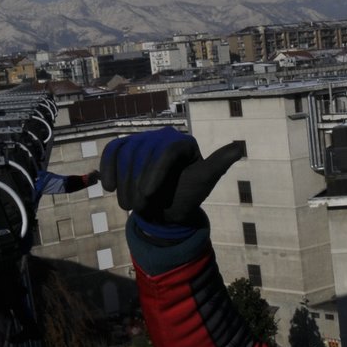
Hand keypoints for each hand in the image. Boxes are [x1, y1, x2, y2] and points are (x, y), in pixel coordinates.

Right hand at [100, 128, 244, 226]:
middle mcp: (162, 136)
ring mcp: (142, 141)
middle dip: (138, 182)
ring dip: (124, 182)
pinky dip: (107, 167)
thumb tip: (240, 147)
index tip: (149, 194)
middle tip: (139, 206)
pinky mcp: (125, 148)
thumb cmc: (187, 196)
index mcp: (184, 142)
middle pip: (144, 153)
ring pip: (127, 154)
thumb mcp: (204, 181)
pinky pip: (112, 151)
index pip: (166, 151)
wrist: (165, 210)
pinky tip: (108, 186)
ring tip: (129, 206)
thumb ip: (218, 164)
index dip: (155, 172)